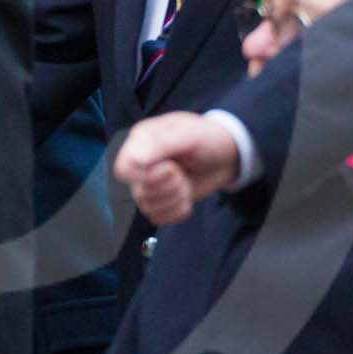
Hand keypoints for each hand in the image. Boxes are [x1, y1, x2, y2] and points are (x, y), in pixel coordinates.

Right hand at [113, 113, 240, 225]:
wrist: (228, 156)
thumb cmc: (208, 138)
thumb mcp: (188, 135)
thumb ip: (159, 144)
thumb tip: (132, 160)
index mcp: (141, 141)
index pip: (124, 169)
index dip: (146, 175)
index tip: (170, 167)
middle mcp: (140, 164)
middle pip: (139, 192)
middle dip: (169, 186)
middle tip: (183, 172)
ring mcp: (149, 184)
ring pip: (148, 207)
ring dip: (175, 198)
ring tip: (186, 182)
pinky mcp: (160, 201)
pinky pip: (158, 218)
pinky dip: (177, 211)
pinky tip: (185, 197)